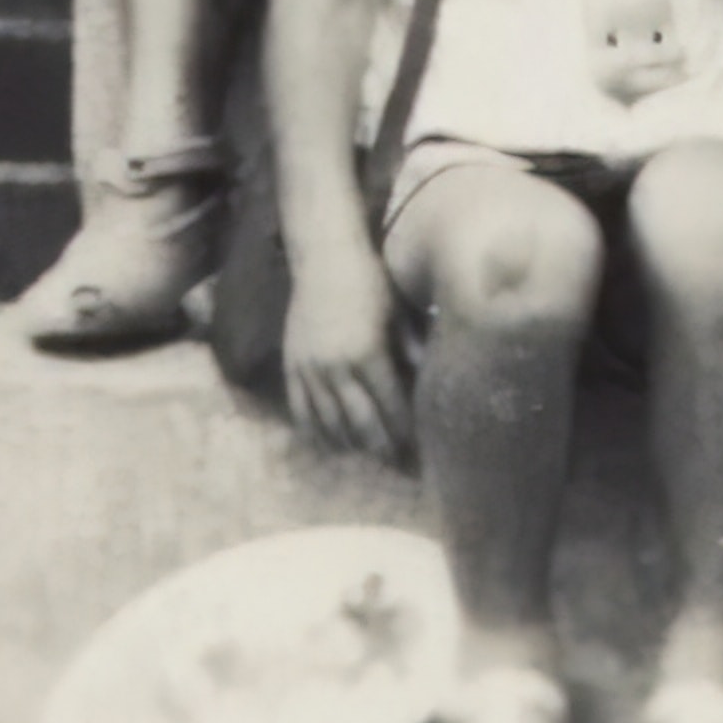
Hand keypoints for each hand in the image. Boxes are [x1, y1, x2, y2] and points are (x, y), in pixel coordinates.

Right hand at [279, 245, 412, 465]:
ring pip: (330, 421)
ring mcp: (310, 369)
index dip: (404, 430)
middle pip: (360, 421)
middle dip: (381, 446)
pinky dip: (316, 431)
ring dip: (350, 443)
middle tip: (397, 464)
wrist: (324, 258)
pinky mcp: (292, 366)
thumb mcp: (398, 312)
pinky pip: (301, 409)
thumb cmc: (370, 281)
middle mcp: (335, 367)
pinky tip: (330, 444)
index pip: (390, 404)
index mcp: (367, 353)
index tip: (418, 447)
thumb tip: (429, 376)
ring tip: (368, 457)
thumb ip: (412, 347)